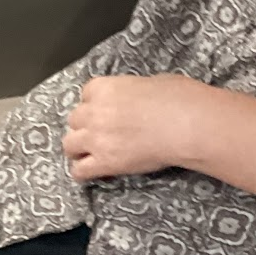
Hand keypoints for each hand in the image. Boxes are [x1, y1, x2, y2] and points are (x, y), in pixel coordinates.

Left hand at [63, 74, 203, 182]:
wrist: (187, 124)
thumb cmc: (179, 98)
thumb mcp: (152, 82)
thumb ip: (132, 92)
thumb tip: (135, 99)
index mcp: (106, 87)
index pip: (86, 93)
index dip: (96, 103)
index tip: (106, 109)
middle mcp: (94, 112)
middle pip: (74, 119)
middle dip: (86, 125)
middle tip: (102, 131)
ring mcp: (96, 138)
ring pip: (69, 145)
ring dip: (80, 148)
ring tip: (93, 152)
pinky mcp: (104, 163)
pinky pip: (79, 171)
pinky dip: (84, 172)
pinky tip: (95, 170)